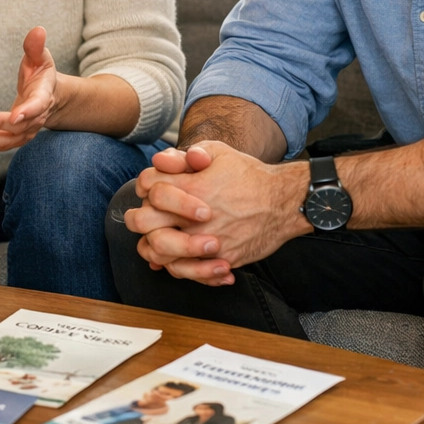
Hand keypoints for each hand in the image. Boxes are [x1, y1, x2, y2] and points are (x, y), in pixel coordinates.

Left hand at [0, 26, 58, 151]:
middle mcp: (37, 118)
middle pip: (20, 126)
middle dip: (1, 125)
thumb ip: (36, 47)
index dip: (28, 111)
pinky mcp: (16, 136)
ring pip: (9, 140)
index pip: (38, 106)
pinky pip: (2, 144)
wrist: (51, 96)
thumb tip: (38, 30)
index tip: (15, 115)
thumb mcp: (40, 58)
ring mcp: (27, 129)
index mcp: (43, 97)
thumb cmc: (42, 74)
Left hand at [123, 141, 310, 285]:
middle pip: (143, 220)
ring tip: (164, 239)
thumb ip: (187, 154)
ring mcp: (205, 240)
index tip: (153, 190)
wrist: (283, 203)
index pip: (147, 185)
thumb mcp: (219, 152)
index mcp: (191, 186)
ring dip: (154, 245)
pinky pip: (187, 271)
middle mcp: (193, 216)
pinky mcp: (219, 260)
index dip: (146, 186)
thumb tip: (162, 162)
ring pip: (158, 251)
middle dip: (140, 217)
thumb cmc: (250, 176)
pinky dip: (179, 267)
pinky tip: (182, 258)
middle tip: (149, 217)